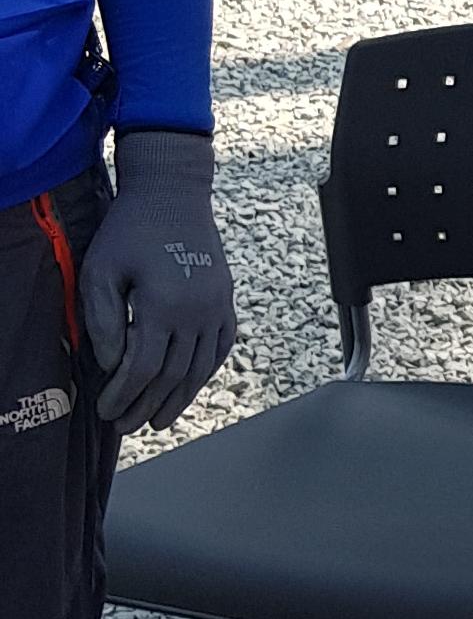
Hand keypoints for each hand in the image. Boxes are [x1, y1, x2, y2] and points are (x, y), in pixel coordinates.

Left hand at [79, 129, 237, 431]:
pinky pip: (221, 346)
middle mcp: (198, 311)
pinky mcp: (226, 299)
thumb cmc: (130, 229)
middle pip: (174, 375)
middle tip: (126, 426)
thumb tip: (113, 365)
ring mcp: (217, 306)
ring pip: (201, 367)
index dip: (124, 395)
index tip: (106, 411)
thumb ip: (104, 320)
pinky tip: (190, 386)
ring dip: (180, 399)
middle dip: (148, 406)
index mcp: (165, 304)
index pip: (144, 368)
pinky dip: (206, 371)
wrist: (173, 192)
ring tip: (159, 421)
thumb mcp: (101, 270)